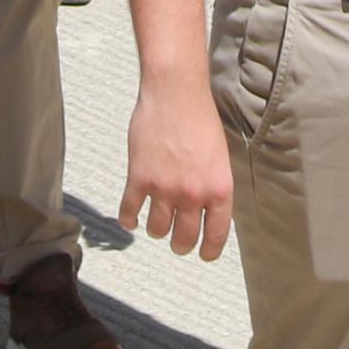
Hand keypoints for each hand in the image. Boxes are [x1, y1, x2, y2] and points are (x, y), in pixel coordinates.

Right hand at [120, 79, 232, 261]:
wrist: (176, 93)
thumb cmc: (201, 119)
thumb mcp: (220, 157)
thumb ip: (213, 187)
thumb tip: (207, 212)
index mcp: (219, 189)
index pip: (215, 236)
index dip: (208, 251)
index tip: (203, 255)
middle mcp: (193, 194)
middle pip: (184, 239)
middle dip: (180, 244)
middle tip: (177, 241)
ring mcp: (165, 188)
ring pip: (157, 230)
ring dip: (156, 230)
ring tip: (156, 222)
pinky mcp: (139, 178)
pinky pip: (130, 212)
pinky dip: (129, 220)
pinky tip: (131, 220)